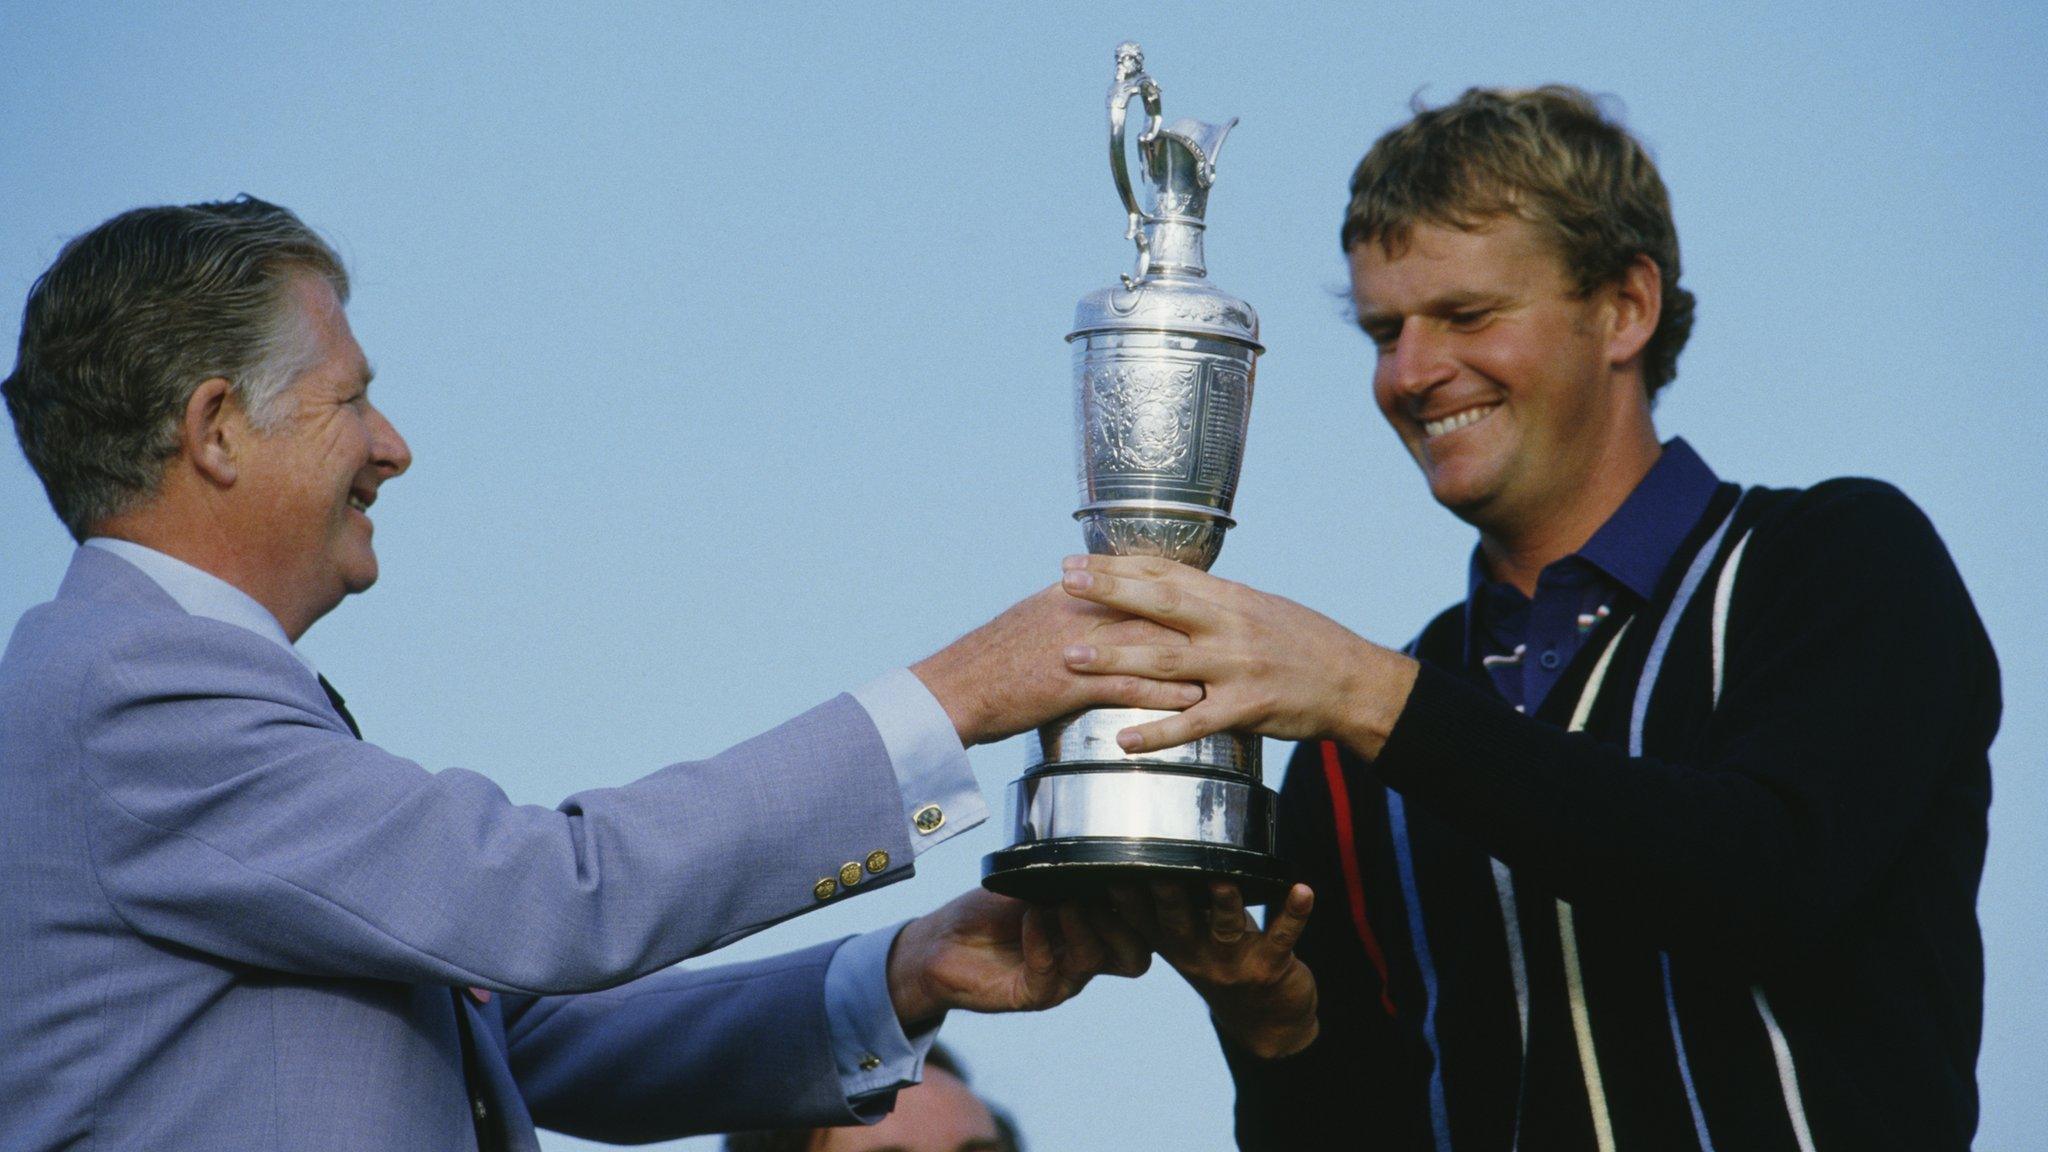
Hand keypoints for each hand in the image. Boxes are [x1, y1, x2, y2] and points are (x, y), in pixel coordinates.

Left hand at [886, 887, 1150, 1031]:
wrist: (940, 941)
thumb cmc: (988, 910)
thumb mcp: (1032, 883)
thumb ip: (1066, 877)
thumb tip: (1098, 853)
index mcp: (1092, 930)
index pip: (1140, 928)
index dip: (1146, 906)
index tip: (1137, 872)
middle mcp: (1083, 957)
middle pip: (1135, 955)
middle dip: (1129, 922)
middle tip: (1112, 890)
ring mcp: (1060, 979)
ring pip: (1094, 959)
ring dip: (1082, 924)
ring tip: (1065, 901)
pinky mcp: (1031, 994)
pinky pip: (1049, 973)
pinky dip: (1042, 940)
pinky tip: (1031, 918)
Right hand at [912, 583, 1201, 745]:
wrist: (953, 689)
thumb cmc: (988, 661)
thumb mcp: (1031, 620)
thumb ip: (1068, 609)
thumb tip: (1095, 602)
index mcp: (1070, 594)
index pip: (1135, 579)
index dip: (1177, 586)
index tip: (1214, 591)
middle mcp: (1079, 612)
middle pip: (1153, 606)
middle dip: (1198, 616)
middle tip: (1238, 624)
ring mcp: (1078, 647)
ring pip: (1150, 644)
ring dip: (1194, 655)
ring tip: (1230, 666)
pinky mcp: (1072, 683)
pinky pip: (1130, 686)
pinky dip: (1165, 693)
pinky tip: (1195, 702)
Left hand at [1056, 555, 1419, 757]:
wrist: (1353, 681)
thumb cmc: (1302, 643)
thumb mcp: (1258, 609)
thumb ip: (1212, 602)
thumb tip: (1166, 586)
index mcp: (1230, 597)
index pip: (1165, 573)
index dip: (1117, 565)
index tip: (1075, 560)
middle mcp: (1230, 625)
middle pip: (1159, 604)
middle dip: (1108, 592)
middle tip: (1063, 584)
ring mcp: (1237, 667)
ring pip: (1166, 661)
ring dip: (1115, 660)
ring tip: (1070, 657)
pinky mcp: (1247, 708)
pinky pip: (1194, 722)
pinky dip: (1157, 732)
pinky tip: (1122, 740)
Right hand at [1110, 880, 1318, 1058]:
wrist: (1269, 1025)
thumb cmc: (1226, 965)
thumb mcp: (1191, 943)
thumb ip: (1175, 908)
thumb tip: (1158, 853)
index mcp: (1175, 946)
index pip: (1144, 921)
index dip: (1126, 898)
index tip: (1113, 869)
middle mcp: (1197, 956)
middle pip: (1179, 923)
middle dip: (1169, 897)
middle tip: (1161, 870)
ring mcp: (1234, 964)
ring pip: (1227, 928)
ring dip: (1226, 903)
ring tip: (1224, 881)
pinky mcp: (1271, 967)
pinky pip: (1282, 937)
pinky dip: (1293, 913)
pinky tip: (1302, 892)